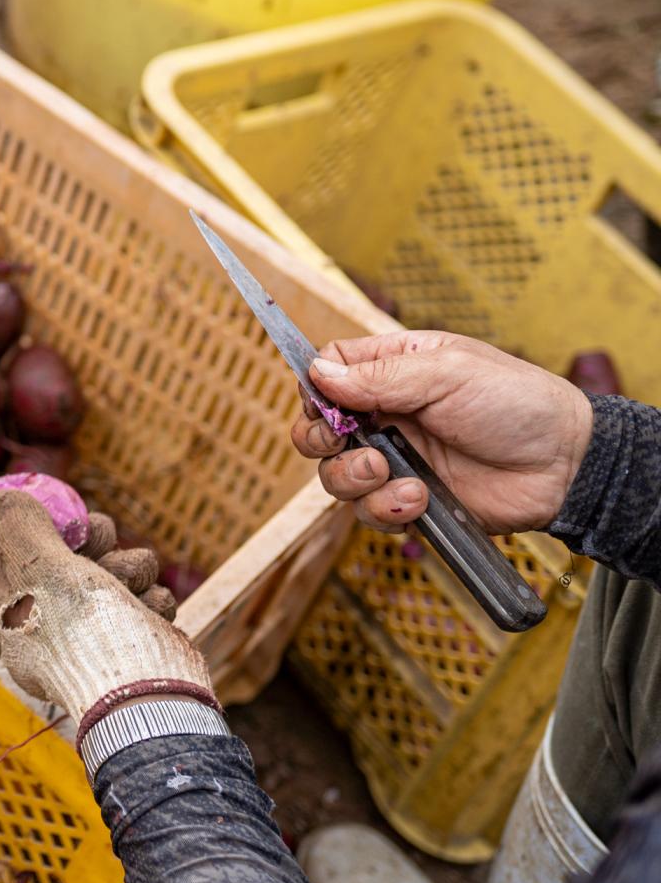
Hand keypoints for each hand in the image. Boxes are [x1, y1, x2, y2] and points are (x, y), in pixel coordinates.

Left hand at [0, 491, 212, 740]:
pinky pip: (138, 598)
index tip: (28, 504)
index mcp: (5, 617)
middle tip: (96, 533)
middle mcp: (43, 627)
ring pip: (107, 572)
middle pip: (54, 558)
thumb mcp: (41, 567)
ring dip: (125, 567)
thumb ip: (21, 528)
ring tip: (127, 580)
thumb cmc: (84, 631)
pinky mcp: (133, 638)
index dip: (5, 528)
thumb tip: (0, 500)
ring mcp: (91, 634)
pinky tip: (148, 610)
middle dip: (84, 539)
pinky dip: (147, 598)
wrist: (151, 694)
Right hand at [292, 331, 592, 534]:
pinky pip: (369, 512)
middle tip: (347, 442)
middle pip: (317, 428)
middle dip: (321, 439)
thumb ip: (379, 376)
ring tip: (391, 474)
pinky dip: (386, 510)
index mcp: (394, 370)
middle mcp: (386, 414)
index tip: (326, 404)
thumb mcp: (448, 373)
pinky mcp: (408, 500)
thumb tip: (318, 374)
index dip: (317, 388)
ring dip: (354, 479)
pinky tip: (419, 498)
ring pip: (335, 475)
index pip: (328, 370)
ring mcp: (396, 459)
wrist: (565, 467)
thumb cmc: (519, 404)